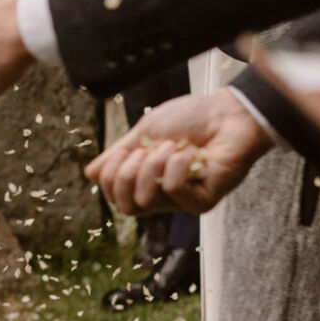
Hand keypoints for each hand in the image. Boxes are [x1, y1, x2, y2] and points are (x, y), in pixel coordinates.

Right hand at [87, 90, 270, 217]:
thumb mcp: (145, 131)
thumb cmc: (192, 119)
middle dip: (126, 175)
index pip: (116, 197)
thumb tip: (90, 173)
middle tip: (142, 151)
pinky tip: (191, 153)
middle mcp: (163, 195)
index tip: (123, 151)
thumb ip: (119, 153)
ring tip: (171, 146)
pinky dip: (176, 166)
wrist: (229, 113)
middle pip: (126, 207)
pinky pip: (174, 191)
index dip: (110, 176)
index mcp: (147, 179)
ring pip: (146, 200)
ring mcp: (183, 201)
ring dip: (152, 166)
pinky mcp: (202, 201)